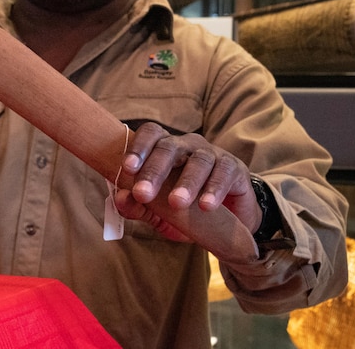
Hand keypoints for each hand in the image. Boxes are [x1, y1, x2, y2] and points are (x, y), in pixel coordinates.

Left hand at [114, 122, 261, 240]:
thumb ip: (138, 205)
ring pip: (198, 160)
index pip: (151, 134)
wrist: (229, 220)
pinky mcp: (234, 167)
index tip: (126, 168)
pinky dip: (215, 189)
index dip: (138, 148)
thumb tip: (120, 198)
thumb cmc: (185, 209)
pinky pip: (224, 173)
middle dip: (154, 170)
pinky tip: (206, 206)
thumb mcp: (159, 212)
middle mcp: (187, 145)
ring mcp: (212, 154)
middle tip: (143, 194)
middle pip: (170, 148)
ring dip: (186, 182)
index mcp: (165, 147)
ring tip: (176, 202)